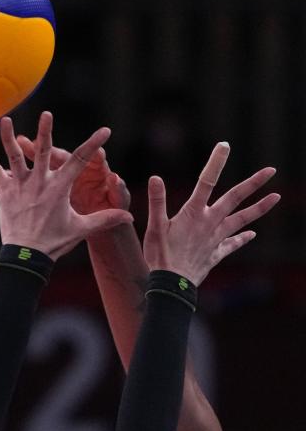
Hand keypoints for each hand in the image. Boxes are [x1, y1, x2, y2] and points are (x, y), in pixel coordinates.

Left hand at [0, 111, 133, 259]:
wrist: (26, 255)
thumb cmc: (54, 242)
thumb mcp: (81, 228)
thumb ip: (105, 219)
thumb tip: (129, 217)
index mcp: (59, 188)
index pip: (80, 161)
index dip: (93, 144)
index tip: (104, 130)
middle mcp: (39, 182)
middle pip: (44, 152)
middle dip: (46, 131)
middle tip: (47, 113)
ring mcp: (19, 185)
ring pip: (14, 157)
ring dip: (9, 138)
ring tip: (5, 119)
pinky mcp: (4, 192)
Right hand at [144, 142, 279, 284]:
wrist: (172, 285)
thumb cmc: (160, 255)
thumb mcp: (154, 226)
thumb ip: (157, 201)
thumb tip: (156, 177)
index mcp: (193, 213)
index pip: (206, 181)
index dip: (215, 162)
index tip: (224, 146)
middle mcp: (210, 223)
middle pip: (235, 198)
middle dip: (254, 183)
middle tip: (271, 171)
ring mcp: (216, 238)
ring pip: (242, 220)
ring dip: (259, 208)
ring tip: (276, 198)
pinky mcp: (216, 253)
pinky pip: (233, 243)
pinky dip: (243, 238)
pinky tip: (252, 235)